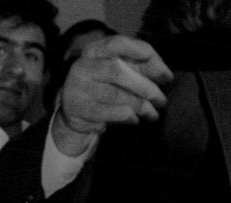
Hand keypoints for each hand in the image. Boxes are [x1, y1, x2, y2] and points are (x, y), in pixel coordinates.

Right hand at [53, 36, 172, 154]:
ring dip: (140, 106)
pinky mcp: (77, 109)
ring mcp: (77, 88)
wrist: (76, 111)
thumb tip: (166, 76)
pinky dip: (126, 117)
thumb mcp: (123, 71)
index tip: (156, 63)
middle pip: (116, 71)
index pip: (116, 43)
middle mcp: (82, 67)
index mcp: (94, 52)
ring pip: (114, 95)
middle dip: (145, 86)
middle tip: (162, 100)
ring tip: (153, 113)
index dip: (137, 49)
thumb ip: (143, 67)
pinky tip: (135, 119)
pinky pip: (108, 113)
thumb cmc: (105, 86)